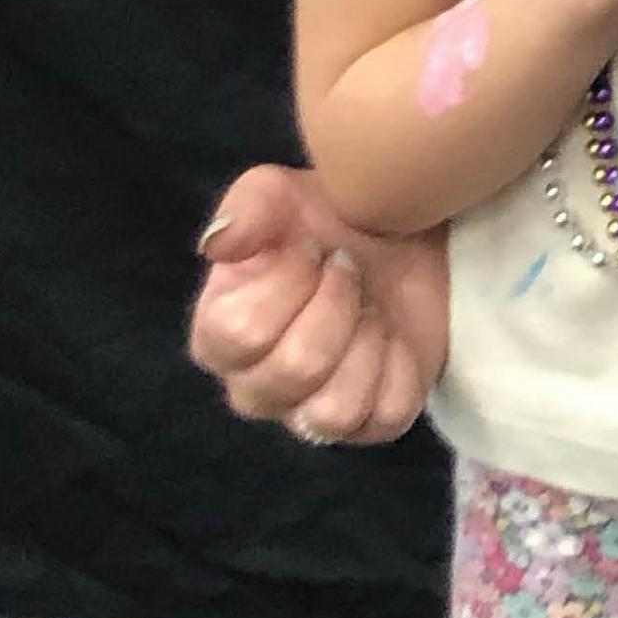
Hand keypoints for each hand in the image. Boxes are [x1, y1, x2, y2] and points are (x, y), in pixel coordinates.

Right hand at [187, 165, 448, 442]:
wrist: (398, 235)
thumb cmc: (322, 220)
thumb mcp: (279, 193)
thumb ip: (245, 210)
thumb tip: (219, 243)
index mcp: (218, 337)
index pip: (243, 332)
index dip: (291, 283)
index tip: (314, 247)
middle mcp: (254, 388)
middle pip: (296, 370)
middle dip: (337, 305)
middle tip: (349, 269)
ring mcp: (308, 414)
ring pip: (333, 410)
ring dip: (367, 341)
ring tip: (371, 305)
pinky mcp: (368, 423)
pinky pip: (383, 416)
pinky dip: (400, 368)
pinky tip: (395, 334)